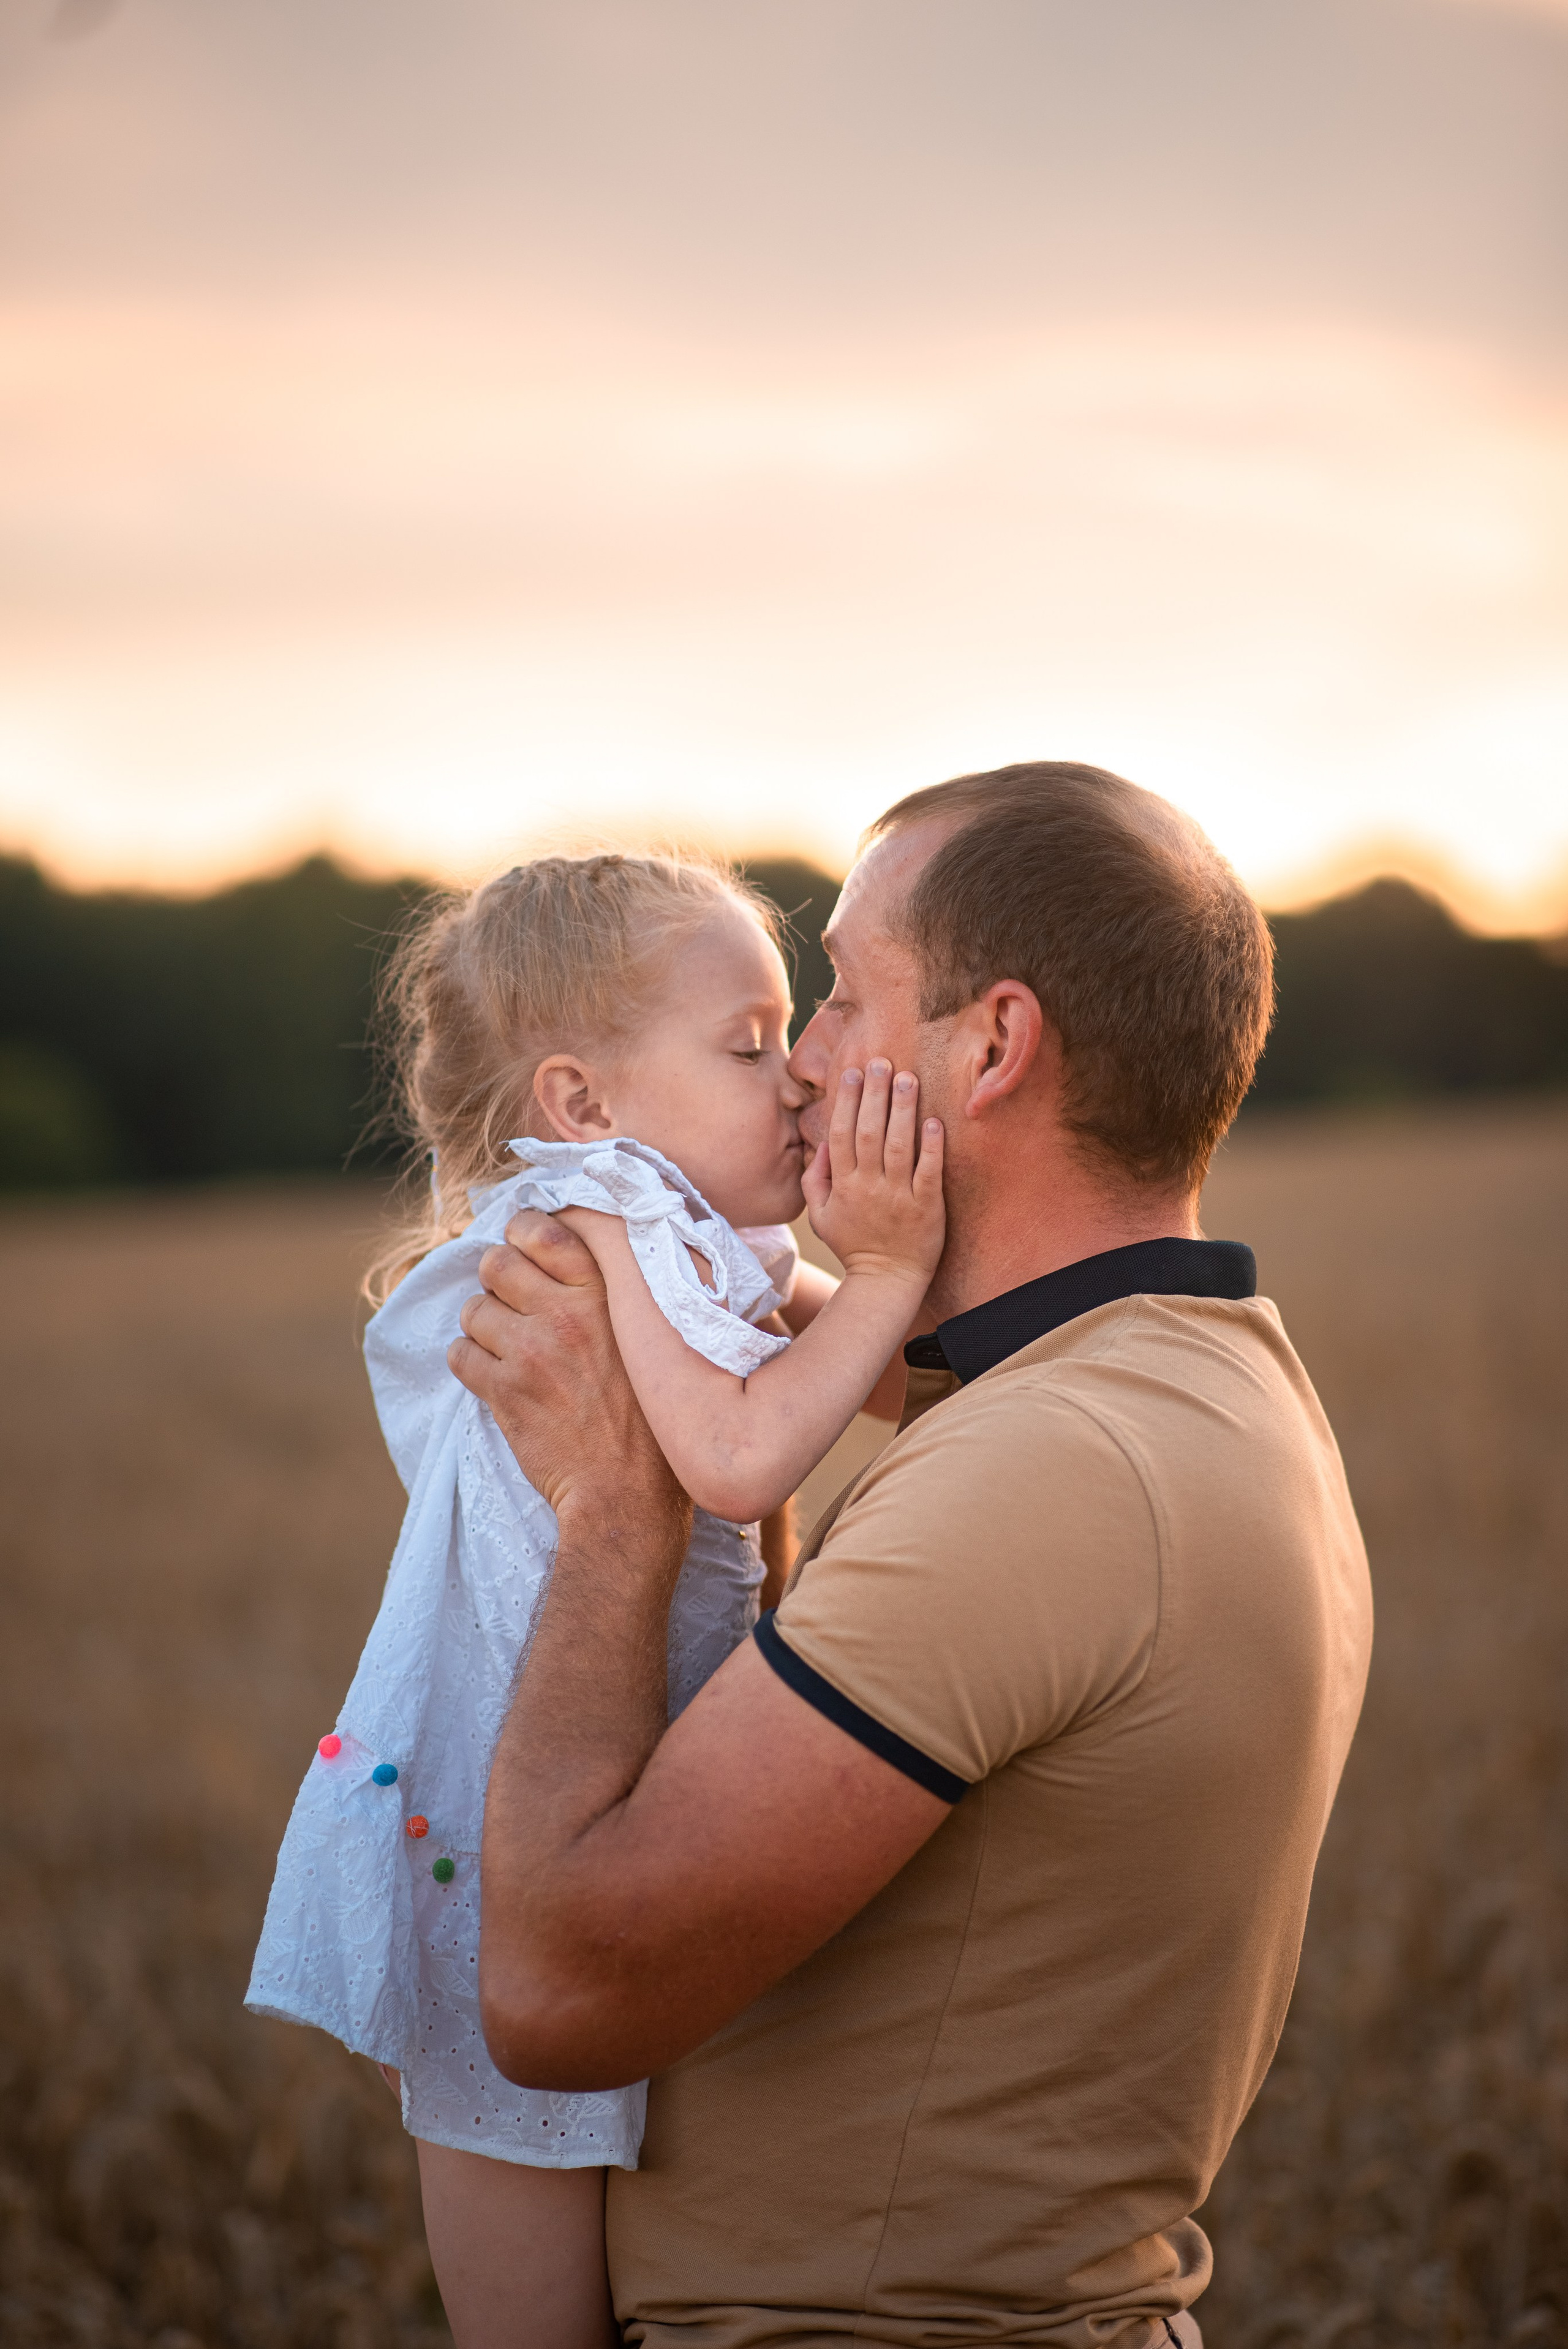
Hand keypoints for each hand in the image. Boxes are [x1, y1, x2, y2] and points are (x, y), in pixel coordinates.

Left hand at [447, 1211, 691, 1551]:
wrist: (626, 1492)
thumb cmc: (646, 1421)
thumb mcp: (646, 1341)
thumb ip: (611, 1299)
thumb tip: (566, 1262)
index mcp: (606, 1296)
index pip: (543, 1231)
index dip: (521, 1232)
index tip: (521, 1246)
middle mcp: (566, 1315)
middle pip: (496, 1264)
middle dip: (498, 1282)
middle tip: (513, 1305)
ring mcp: (531, 1352)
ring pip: (473, 1309)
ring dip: (483, 1327)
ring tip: (508, 1349)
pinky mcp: (504, 1391)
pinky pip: (459, 1354)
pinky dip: (470, 1363)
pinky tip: (496, 1378)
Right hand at [801, 1060, 944, 1286]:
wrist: (887, 1280)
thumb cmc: (853, 1244)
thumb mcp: (820, 1217)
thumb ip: (815, 1180)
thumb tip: (821, 1144)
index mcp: (843, 1185)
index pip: (841, 1134)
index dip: (846, 1101)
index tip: (852, 1072)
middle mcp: (868, 1186)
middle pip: (868, 1132)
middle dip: (874, 1094)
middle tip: (881, 1061)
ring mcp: (898, 1196)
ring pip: (898, 1146)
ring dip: (902, 1110)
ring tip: (907, 1078)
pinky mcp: (926, 1207)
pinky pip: (928, 1172)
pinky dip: (931, 1146)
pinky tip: (933, 1120)